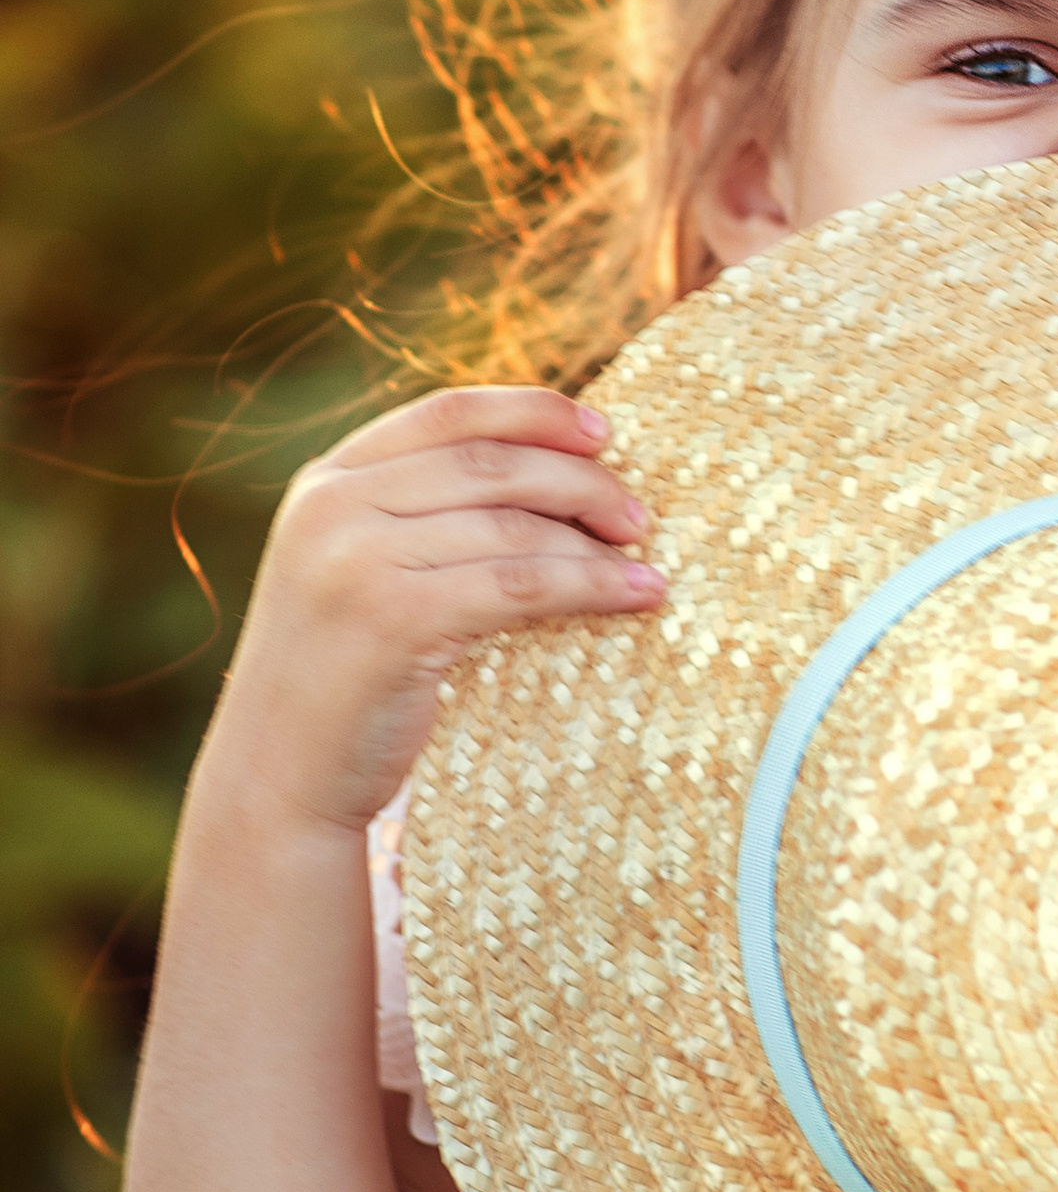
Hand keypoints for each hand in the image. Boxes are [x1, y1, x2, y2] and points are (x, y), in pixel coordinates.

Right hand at [207, 387, 661, 835]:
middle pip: (490, 463)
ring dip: (595, 543)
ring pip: (512, 526)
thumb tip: (552, 470)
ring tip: (646, 566)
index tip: (603, 434)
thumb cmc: (342, 680)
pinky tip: (638, 597)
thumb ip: (418, 515)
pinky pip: (519, 584)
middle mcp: (333, 506)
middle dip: (579, 481)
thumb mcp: (360, 572)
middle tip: (636, 518)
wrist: (278, 779)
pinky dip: (590, 586)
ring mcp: (356, 559)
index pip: (448, 412)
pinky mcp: (393, 618)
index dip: (534, 412)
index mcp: (327, 481)